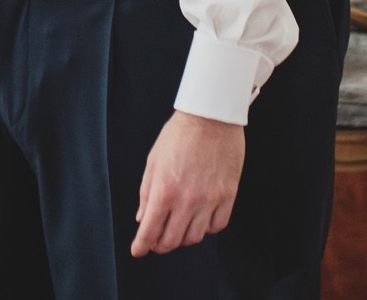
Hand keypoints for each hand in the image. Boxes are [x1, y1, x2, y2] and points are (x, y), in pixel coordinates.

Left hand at [131, 110, 244, 256]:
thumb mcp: (153, 161)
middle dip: (160, 245)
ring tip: (179, 226)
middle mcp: (186, 200)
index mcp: (164, 190)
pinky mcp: (228, 195)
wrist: (210, 116)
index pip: (149, 232)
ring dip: (183, 237)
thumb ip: (146, 192)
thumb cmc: (180, 134)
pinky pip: (218, 226)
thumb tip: (142, 217)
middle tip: (157, 240)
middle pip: (171, 241)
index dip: (141, 246)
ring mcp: (209, 200)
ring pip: (195, 237)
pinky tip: (201, 217)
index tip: (138, 250)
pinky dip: (207, 227)